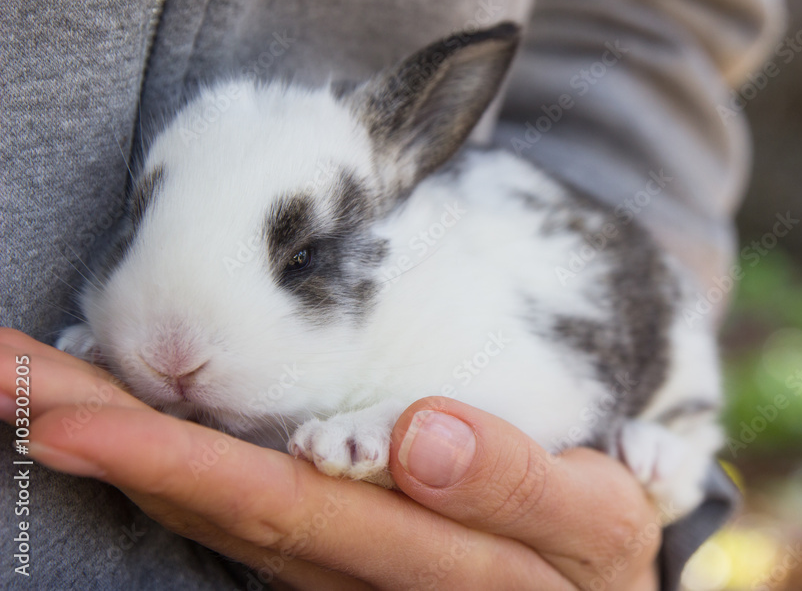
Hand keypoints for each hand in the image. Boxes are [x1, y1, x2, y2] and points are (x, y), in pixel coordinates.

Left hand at [1, 328, 663, 589]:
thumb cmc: (596, 543)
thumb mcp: (594, 512)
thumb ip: (516, 482)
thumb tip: (413, 439)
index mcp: (428, 570)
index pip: (295, 514)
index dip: (184, 468)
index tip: (77, 423)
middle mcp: (363, 585)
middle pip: (221, 515)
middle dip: (115, 449)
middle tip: (8, 378)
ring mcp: (335, 580)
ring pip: (214, 518)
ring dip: (118, 454)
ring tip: (24, 386)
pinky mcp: (324, 568)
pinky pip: (233, 526)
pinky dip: (165, 476)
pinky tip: (105, 430)